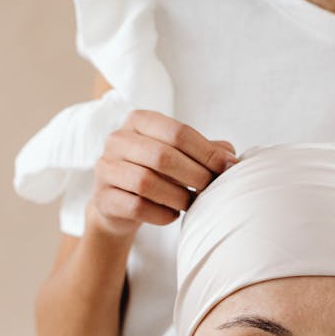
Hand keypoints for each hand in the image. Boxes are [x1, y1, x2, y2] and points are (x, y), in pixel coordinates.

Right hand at [88, 110, 236, 236]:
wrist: (120, 203)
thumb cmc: (157, 173)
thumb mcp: (180, 155)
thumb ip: (206, 151)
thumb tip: (231, 157)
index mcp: (139, 120)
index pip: (178, 132)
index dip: (207, 151)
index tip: (227, 167)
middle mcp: (118, 139)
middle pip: (161, 156)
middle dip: (193, 174)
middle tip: (210, 188)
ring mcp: (105, 168)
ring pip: (146, 182)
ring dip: (177, 196)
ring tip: (191, 203)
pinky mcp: (103, 197)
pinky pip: (136, 206)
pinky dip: (161, 213)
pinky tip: (172, 214)